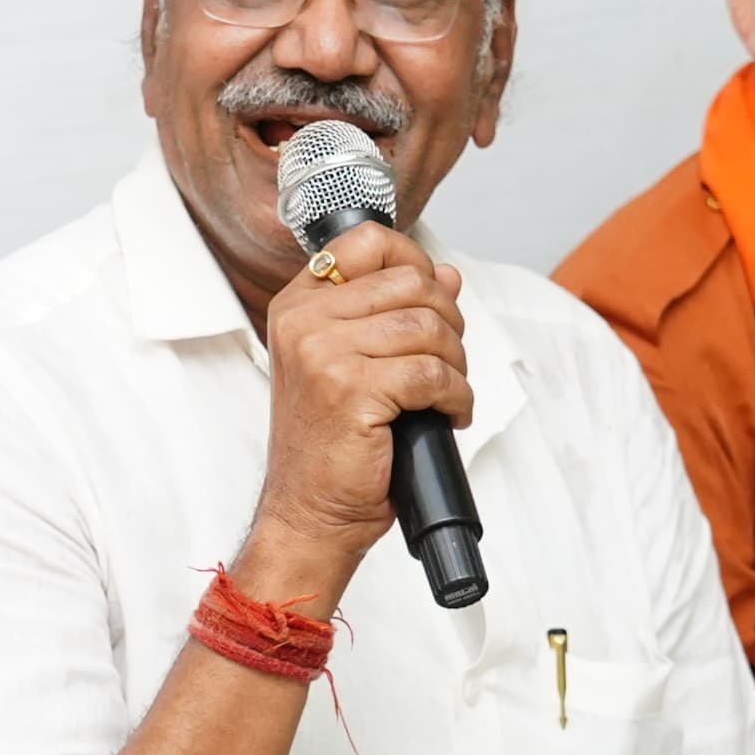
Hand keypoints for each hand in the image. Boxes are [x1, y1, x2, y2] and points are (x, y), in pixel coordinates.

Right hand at [242, 219, 469, 594]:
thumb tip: (447, 274)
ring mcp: (323, 353)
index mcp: (298, 306)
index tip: (433, 296)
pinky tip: (447, 415)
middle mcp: (304, 322)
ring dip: (455, 363)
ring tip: (447, 393)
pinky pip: (433, 373)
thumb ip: (392, 313)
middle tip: (447, 361)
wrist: (310, 513)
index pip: (367, 242)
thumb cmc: (331, 445)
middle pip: (410, 282)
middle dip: (448, 321)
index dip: (415, 260)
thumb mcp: (352, 364)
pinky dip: (456, 396)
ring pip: (428, 327)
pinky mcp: (352, 389)